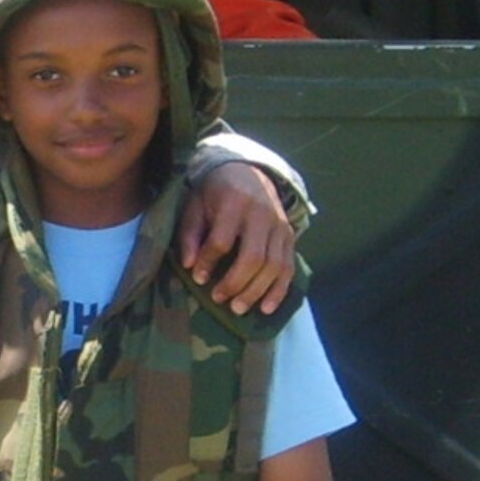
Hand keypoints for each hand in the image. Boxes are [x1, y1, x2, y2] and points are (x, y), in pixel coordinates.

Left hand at [178, 156, 295, 314]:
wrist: (248, 171)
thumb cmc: (215, 194)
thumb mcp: (195, 205)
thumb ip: (190, 234)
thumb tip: (190, 266)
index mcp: (234, 203)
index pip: (222, 240)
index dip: (209, 262)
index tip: (198, 279)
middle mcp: (262, 214)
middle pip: (253, 257)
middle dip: (235, 283)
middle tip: (219, 299)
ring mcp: (280, 226)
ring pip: (274, 266)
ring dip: (256, 292)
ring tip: (237, 309)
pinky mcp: (290, 236)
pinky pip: (289, 267)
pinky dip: (279, 290)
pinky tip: (266, 308)